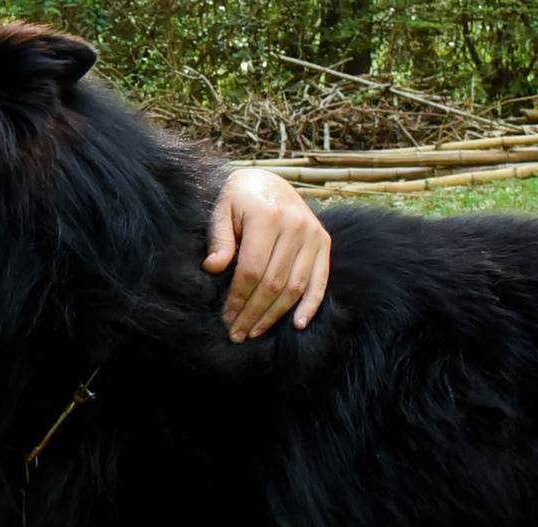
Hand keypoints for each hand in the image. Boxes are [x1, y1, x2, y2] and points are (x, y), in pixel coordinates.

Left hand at [203, 168, 331, 342]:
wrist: (266, 182)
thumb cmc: (237, 200)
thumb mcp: (221, 211)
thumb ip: (219, 239)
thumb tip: (213, 268)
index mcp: (268, 218)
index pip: (252, 270)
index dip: (238, 298)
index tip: (226, 318)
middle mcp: (296, 227)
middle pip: (273, 283)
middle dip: (253, 313)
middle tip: (237, 334)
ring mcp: (314, 235)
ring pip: (295, 286)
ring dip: (275, 314)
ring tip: (255, 332)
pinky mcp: (324, 243)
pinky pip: (320, 279)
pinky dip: (311, 304)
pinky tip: (299, 324)